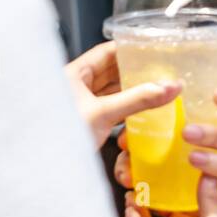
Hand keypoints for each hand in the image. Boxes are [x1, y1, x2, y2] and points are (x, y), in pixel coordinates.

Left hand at [65, 41, 181, 148]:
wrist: (47, 167)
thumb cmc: (60, 135)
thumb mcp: (103, 113)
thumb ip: (137, 100)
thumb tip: (169, 86)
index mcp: (74, 73)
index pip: (106, 52)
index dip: (129, 49)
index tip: (151, 50)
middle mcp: (76, 85)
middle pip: (110, 71)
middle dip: (133, 72)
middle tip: (158, 71)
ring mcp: (81, 104)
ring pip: (110, 92)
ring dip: (130, 92)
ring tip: (153, 89)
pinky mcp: (86, 122)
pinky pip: (109, 109)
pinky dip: (124, 109)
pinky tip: (138, 112)